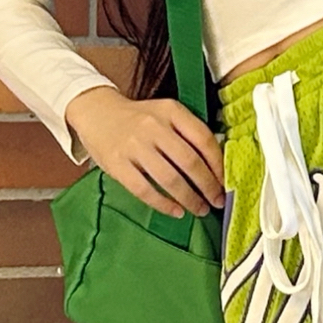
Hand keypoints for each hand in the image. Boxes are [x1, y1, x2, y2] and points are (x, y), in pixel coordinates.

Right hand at [67, 84, 225, 217]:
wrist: (96, 112)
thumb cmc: (138, 118)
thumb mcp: (165, 113)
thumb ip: (187, 132)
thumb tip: (216, 166)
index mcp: (171, 111)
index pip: (203, 139)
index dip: (218, 165)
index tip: (226, 182)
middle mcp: (153, 126)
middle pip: (189, 162)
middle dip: (207, 186)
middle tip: (217, 201)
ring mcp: (134, 146)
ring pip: (169, 179)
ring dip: (189, 199)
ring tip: (200, 209)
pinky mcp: (117, 164)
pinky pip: (144, 190)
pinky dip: (163, 204)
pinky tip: (175, 211)